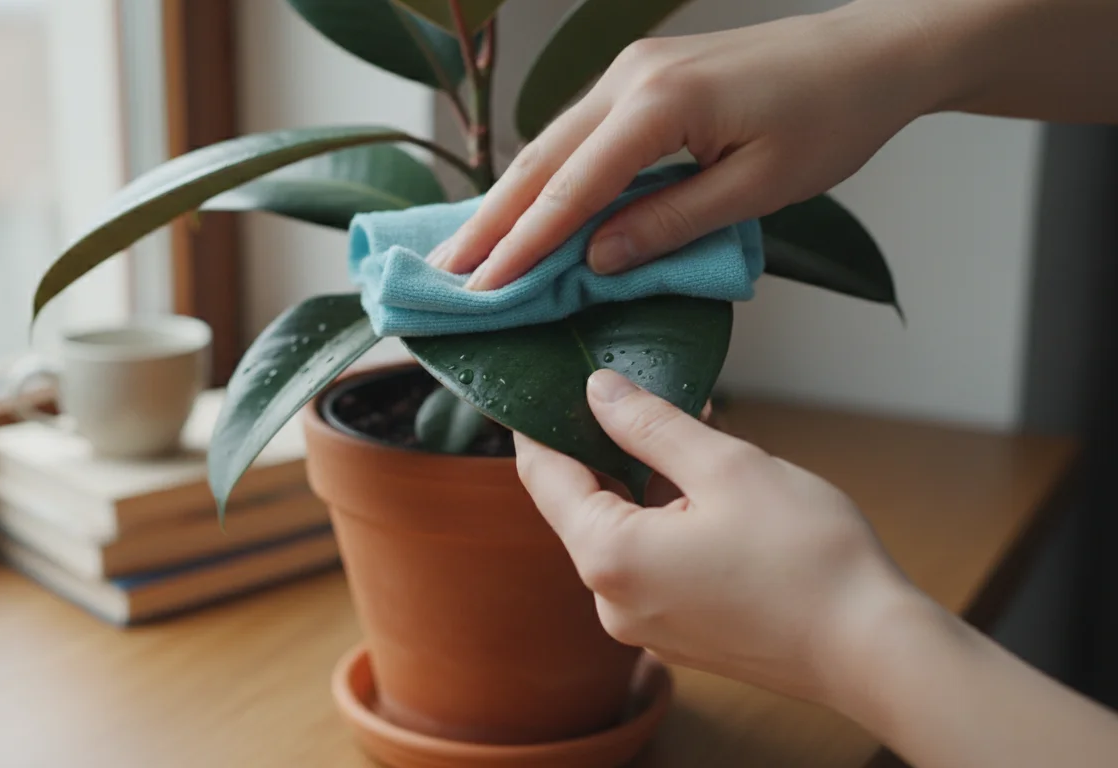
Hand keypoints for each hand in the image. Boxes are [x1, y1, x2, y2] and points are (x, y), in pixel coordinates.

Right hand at [429, 2, 943, 289]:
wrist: (870, 52)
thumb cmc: (831, 120)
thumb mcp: (758, 189)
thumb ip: (671, 224)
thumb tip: (596, 260)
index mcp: (659, 105)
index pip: (571, 188)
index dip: (522, 245)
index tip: (482, 290)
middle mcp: (630, 78)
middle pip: (540, 159)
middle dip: (490, 220)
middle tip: (445, 273)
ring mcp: (632, 70)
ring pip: (551, 143)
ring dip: (509, 198)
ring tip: (469, 248)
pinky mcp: (644, 75)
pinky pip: (578, 133)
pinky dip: (546, 176)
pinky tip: (525, 207)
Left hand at [515, 369, 914, 704]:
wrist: (873, 650)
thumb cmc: (807, 558)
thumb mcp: (725, 466)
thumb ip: (650, 425)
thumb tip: (599, 391)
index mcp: (608, 555)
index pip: (544, 476)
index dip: (539, 424)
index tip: (542, 383)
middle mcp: (611, 600)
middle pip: (581, 505)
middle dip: (605, 448)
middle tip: (633, 394)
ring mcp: (643, 626)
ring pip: (621, 533)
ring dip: (643, 484)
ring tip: (690, 436)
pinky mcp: (677, 635)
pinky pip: (651, 565)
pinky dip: (666, 522)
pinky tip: (708, 491)